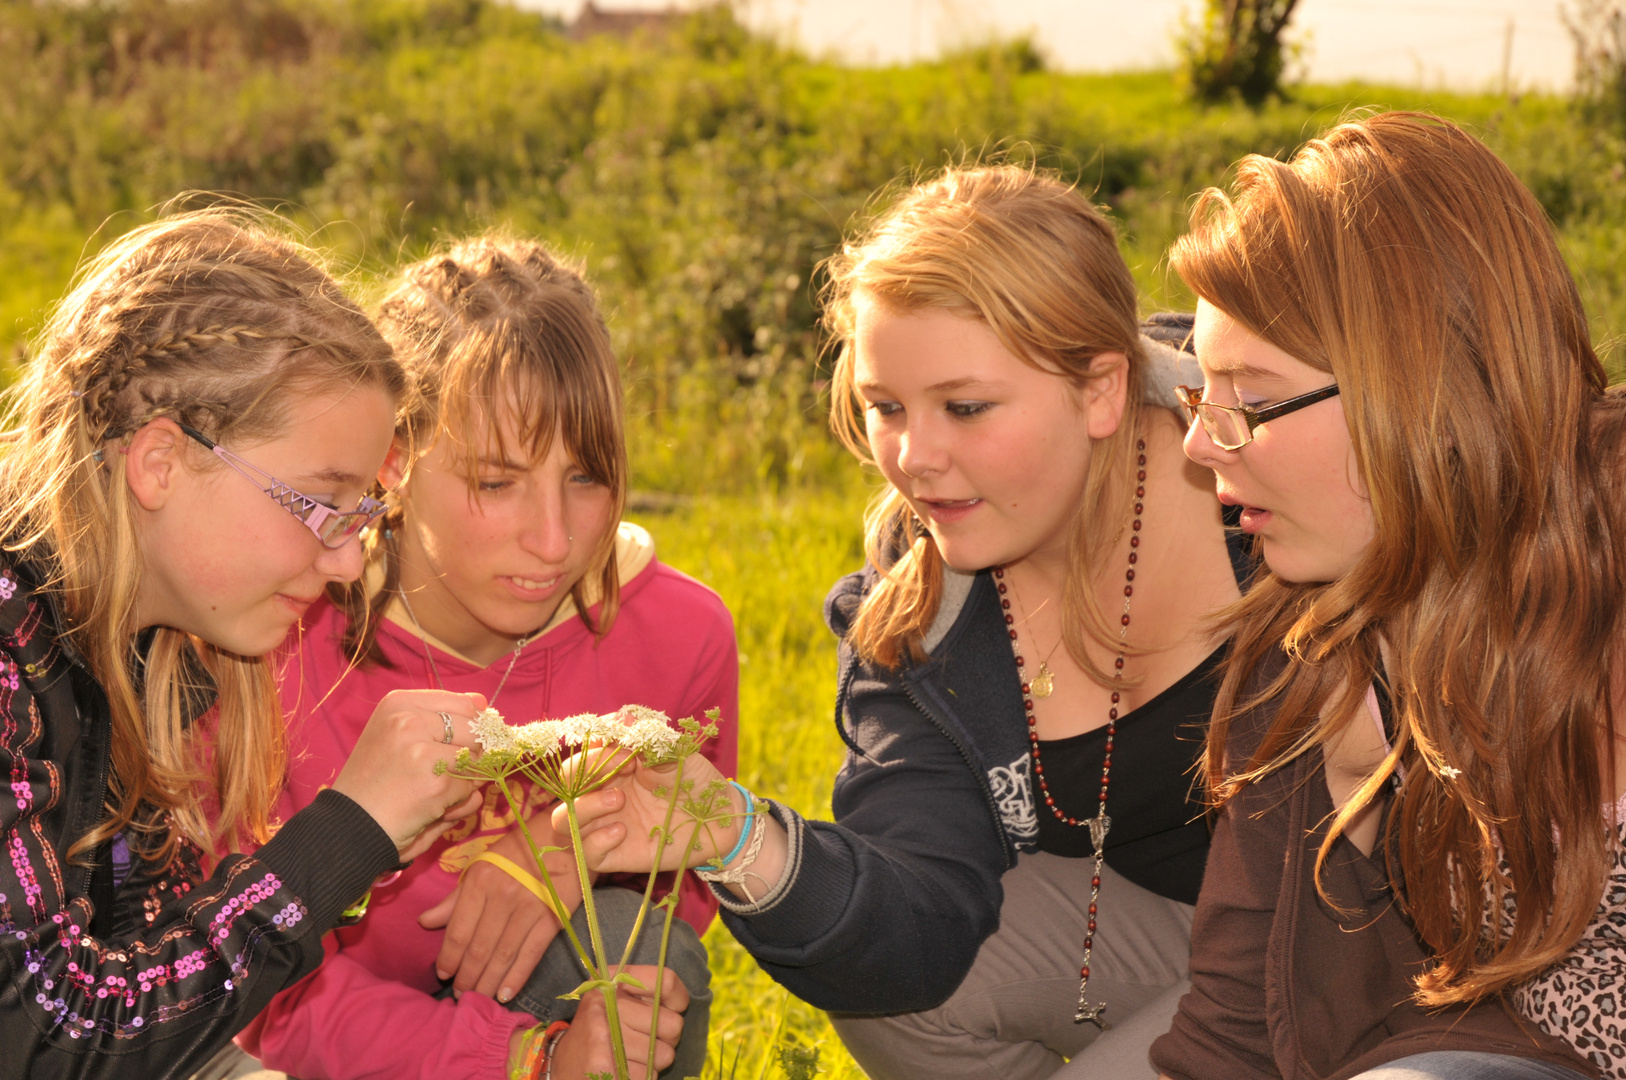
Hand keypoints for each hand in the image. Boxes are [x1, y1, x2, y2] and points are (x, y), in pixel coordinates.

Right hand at [332, 689, 487, 856]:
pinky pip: (469, 789)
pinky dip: (456, 803)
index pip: (464, 702)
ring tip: (428, 791)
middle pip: (475, 730)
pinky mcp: (435, 781)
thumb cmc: (376, 782)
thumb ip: (441, 718)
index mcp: (400, 703)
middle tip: (437, 774)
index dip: (470, 728)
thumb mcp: (397, 735)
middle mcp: (409, 719)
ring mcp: (422, 750)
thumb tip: (484, 704)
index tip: (457, 745)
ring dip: (462, 782)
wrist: (348, 826)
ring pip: (476, 760)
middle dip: (469, 756)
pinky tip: (427, 807)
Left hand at [420, 808, 582, 1003]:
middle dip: (467, 977)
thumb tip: (425, 922)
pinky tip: (506, 993)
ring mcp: (530, 906)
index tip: (443, 974)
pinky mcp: (554, 916)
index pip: (459, 930)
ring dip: (488, 982)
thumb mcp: (483, 865)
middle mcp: (503, 895)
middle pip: (479, 947)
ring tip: (479, 998)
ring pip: (503, 955)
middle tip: (460, 995)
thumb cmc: (519, 850)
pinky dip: (517, 976)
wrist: (568, 835)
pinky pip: (532, 953)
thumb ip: (455, 897)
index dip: (448, 957)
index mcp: (481, 880)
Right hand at [509, 966, 688, 1079]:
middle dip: (666, 1041)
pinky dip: (640, 1079)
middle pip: (673, 1024)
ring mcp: (602, 1031)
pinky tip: (621, 1073)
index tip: (672, 1011)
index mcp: (613, 980)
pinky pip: (647, 1076)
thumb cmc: (603, 1034)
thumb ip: (651, 996)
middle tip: (644, 1043)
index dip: (679, 1001)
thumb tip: (681, 1005)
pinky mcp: (601, 1062)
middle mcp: (606, 1000)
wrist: (562, 1066)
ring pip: (664, 1055)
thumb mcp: (620, 1004)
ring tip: (629, 1060)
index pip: (667, 981)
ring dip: (652, 1064)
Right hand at [557, 749, 740, 874]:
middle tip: (623, 773)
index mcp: (611, 766)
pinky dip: (596, 841)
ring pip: (563, 821)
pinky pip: (586, 852)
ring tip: (617, 800)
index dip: (596, 751)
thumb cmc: (693, 778)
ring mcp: (605, 824)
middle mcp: (601, 794)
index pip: (580, 756)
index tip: (628, 752)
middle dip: (586, 776)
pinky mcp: (614, 853)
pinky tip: (623, 831)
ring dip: (584, 808)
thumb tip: (623, 718)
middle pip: (565, 786)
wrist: (717, 816)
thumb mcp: (673, 752)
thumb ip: (646, 738)